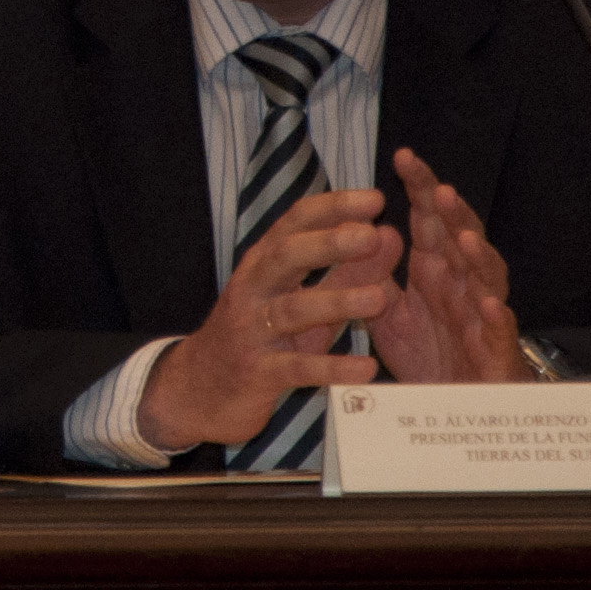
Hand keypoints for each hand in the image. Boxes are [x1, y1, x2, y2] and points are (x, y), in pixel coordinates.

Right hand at [138, 189, 392, 447]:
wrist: (200, 390)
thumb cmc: (262, 336)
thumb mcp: (304, 299)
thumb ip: (347, 271)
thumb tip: (390, 235)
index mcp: (265, 262)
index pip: (296, 222)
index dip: (334, 208)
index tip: (374, 199)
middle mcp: (253, 288)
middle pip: (287, 256)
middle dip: (328, 243)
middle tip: (370, 235)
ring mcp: (251, 330)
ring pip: (292, 310)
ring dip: (336, 301)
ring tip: (379, 299)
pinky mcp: (256, 373)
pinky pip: (296, 368)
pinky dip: (332, 367)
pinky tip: (367, 368)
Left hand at [369, 148, 532, 384]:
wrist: (456, 411)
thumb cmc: (430, 357)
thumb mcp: (389, 316)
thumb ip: (374, 276)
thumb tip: (359, 234)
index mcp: (436, 272)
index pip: (430, 221)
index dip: (421, 189)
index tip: (403, 156)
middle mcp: (462, 286)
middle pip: (462, 238)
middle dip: (454, 213)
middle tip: (438, 188)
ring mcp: (482, 317)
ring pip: (488, 278)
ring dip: (477, 256)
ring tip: (462, 236)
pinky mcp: (495, 353)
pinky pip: (499, 332)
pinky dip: (495, 316)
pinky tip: (486, 303)